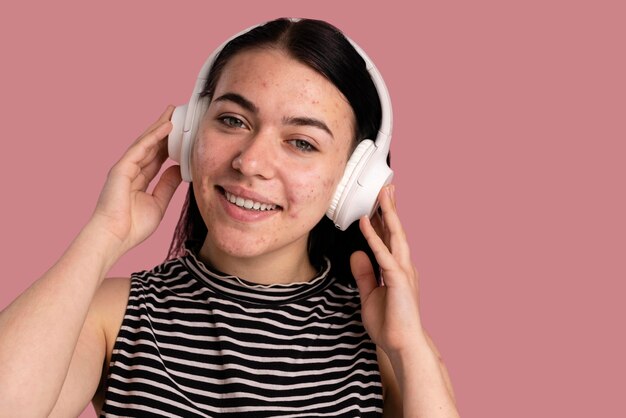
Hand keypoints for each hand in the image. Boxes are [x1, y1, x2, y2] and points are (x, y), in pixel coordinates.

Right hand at [89, 106, 181, 254]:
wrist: (114, 238)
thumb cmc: (133, 227)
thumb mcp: (158, 203)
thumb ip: (167, 185)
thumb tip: (178, 170)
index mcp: (139, 178)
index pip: (157, 156)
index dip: (169, 143)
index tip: (183, 133)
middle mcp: (131, 170)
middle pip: (151, 144)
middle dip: (164, 128)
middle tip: (177, 113)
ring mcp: (125, 167)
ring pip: (146, 142)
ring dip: (160, 126)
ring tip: (174, 112)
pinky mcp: (121, 168)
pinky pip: (141, 148)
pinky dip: (154, 136)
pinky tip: (167, 126)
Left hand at [350, 185, 424, 357]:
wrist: (402, 345)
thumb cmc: (390, 324)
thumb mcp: (369, 294)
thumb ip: (364, 273)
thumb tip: (356, 254)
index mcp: (397, 269)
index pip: (389, 239)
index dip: (382, 220)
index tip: (376, 203)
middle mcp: (403, 266)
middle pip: (396, 231)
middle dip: (390, 208)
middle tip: (387, 187)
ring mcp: (403, 271)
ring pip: (395, 235)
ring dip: (387, 213)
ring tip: (383, 194)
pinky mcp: (398, 280)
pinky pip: (383, 254)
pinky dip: (373, 237)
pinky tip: (365, 223)